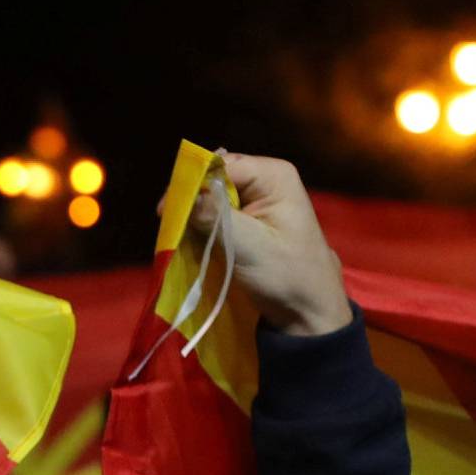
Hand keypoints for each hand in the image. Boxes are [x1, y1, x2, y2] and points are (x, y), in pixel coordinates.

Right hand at [186, 153, 351, 338]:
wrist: (308, 309)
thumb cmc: (288, 276)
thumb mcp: (251, 246)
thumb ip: (217, 218)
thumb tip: (186, 196)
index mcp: (273, 176)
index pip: (220, 166)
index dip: (191, 184)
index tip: (166, 211)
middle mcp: (264, 180)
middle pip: (213, 179)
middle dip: (191, 201)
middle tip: (170, 226)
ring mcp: (256, 199)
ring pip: (211, 199)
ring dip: (194, 218)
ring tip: (179, 237)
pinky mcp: (248, 220)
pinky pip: (216, 215)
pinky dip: (202, 229)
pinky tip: (194, 243)